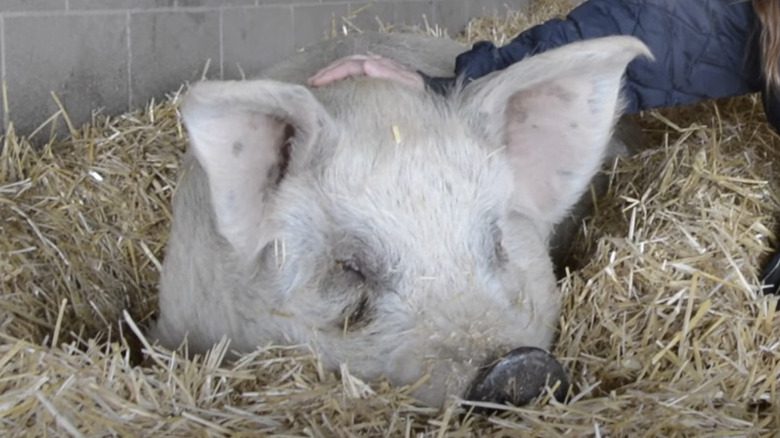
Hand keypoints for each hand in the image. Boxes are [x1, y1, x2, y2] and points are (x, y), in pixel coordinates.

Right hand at [307, 55, 423, 89]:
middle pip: (348, 62)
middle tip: (312, 82)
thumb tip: (367, 65)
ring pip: (351, 64)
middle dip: (328, 71)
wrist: (435, 95)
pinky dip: (344, 74)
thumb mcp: (408, 86)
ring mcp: (379, 68)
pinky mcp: (380, 75)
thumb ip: (389, 74)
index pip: (351, 65)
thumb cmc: (421, 96)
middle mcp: (379, 64)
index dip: (333, 73)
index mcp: (381, 66)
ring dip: (334, 71)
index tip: (317, 83)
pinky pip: (357, 71)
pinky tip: (337, 83)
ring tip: (319, 81)